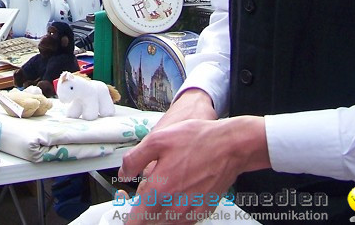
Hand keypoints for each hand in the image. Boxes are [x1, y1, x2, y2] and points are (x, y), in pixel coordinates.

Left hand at [119, 113, 269, 222]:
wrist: (231, 146)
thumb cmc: (197, 140)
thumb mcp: (158, 139)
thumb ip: (134, 159)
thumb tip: (123, 174)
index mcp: (159, 190)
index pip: (135, 221)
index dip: (126, 216)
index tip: (124, 205)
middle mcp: (174, 207)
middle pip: (149, 222)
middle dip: (142, 209)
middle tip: (145, 187)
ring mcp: (190, 212)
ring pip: (164, 222)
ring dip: (157, 211)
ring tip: (163, 187)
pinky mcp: (203, 212)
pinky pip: (182, 220)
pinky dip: (174, 211)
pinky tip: (178, 191)